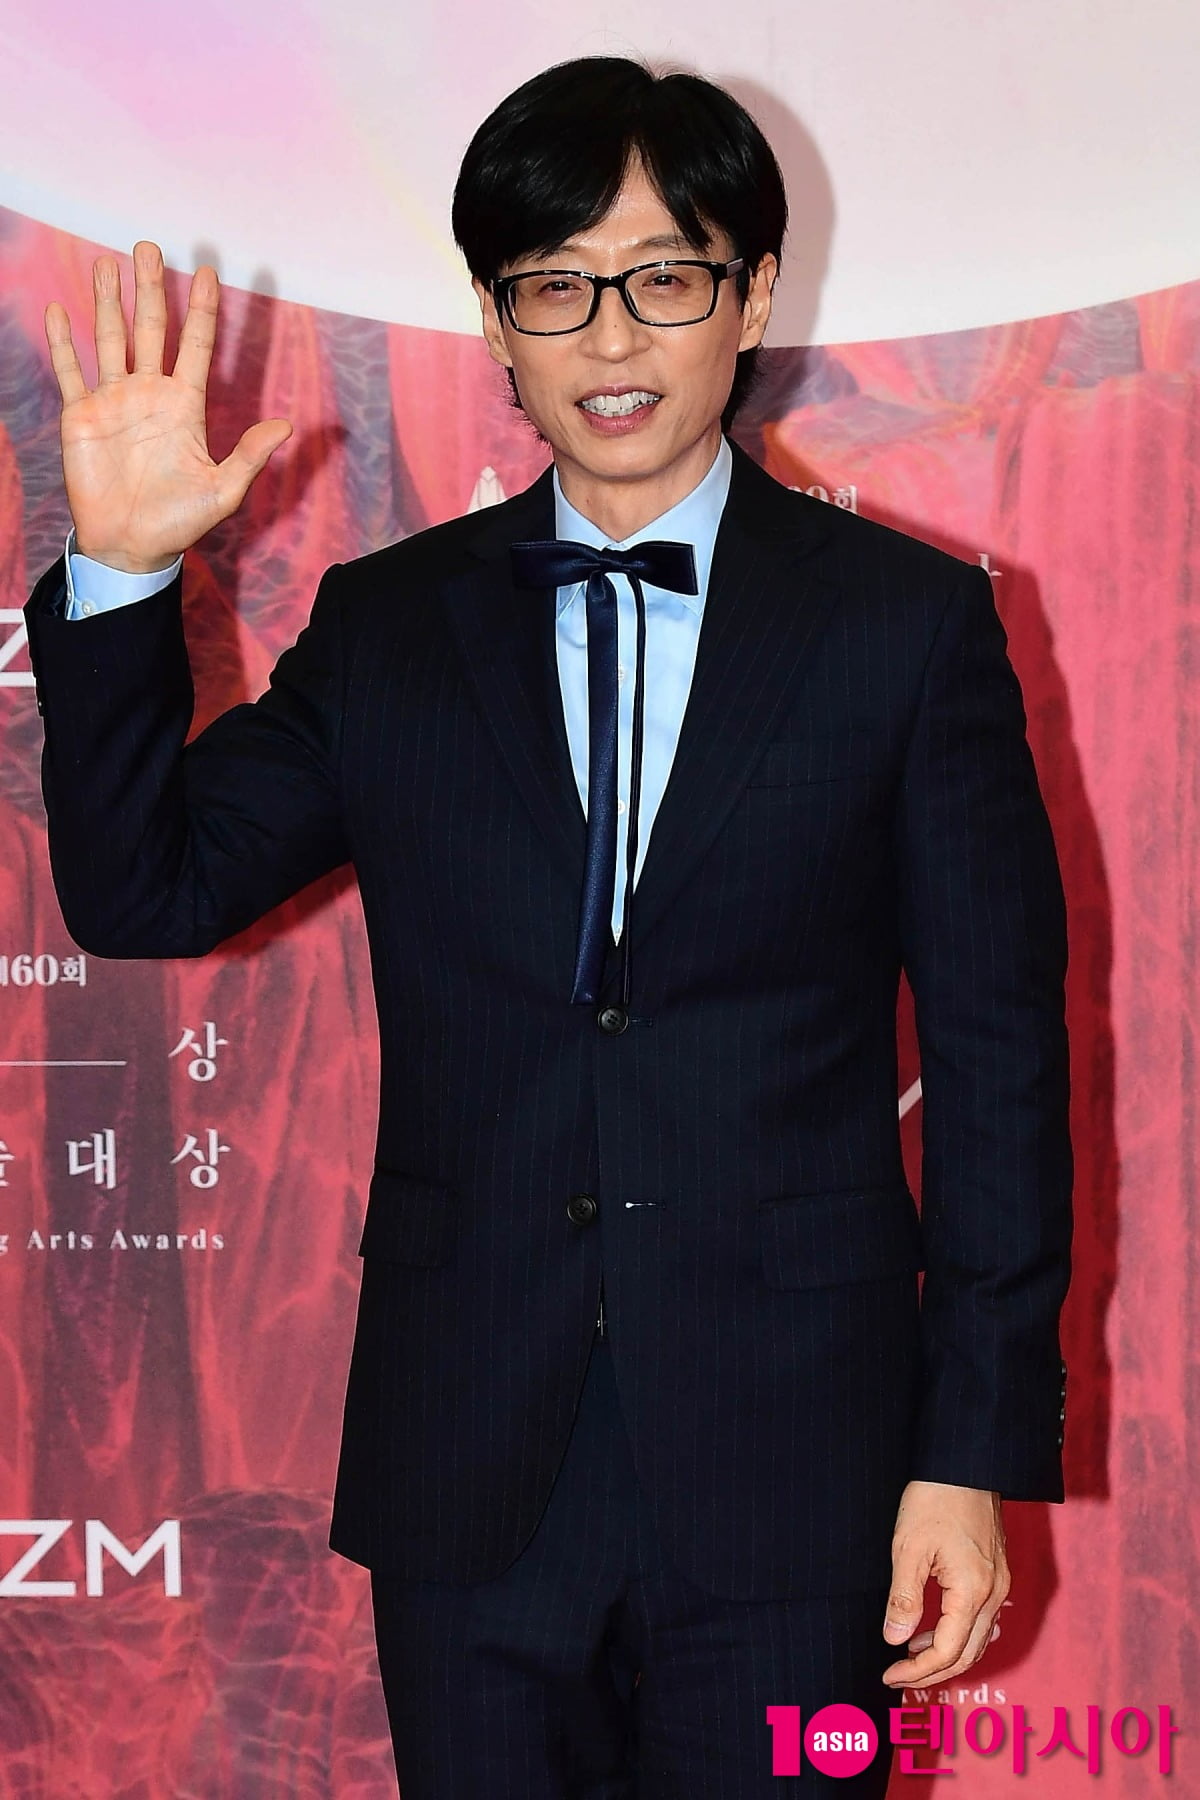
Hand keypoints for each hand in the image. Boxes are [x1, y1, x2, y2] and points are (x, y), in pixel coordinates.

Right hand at [44, 240, 291, 572]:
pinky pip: (70, 370)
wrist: (130, 545)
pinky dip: (63, 342)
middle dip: (150, 288)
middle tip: (149, 246)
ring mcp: (114, 400)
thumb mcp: (223, 491)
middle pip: (151, 328)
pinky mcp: (81, 415)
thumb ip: (249, 456)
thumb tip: (286, 426)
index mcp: (185, 405)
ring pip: (111, 338)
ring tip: (109, 262)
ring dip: (109, 301)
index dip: (202, 310)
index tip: (209, 272)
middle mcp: (150, 393)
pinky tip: (60, 310)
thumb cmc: (179, 522)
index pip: (195, 345)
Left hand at [880, 1480, 1008, 1688]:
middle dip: (932, 1671)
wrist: (965, 1462)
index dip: (917, 1670)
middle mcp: (994, 1594)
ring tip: (909, 1652)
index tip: (888, 1674)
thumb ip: (904, 1598)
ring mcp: (1000, 1583)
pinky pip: (982, 1619)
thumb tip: (894, 1640)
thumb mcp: (908, 1548)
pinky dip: (958, 1633)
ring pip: (977, 1639)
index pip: (948, 1651)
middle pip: (968, 1654)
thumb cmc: (935, 1498)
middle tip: (897, 1673)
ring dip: (946, 1653)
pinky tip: (933, 1628)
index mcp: (973, 1591)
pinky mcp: (998, 1572)